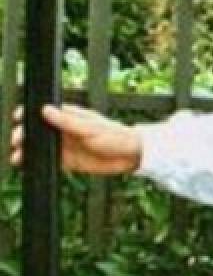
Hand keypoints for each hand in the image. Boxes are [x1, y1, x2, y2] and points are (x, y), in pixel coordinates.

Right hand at [11, 104, 141, 174]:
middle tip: (18, 141)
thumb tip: (46, 110)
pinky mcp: (69, 161)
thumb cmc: (116, 136)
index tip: (19, 119)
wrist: (132, 156)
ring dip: (28, 151)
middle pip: (38, 130)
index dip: (29, 115)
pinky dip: (39, 162)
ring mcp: (66, 145)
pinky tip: (30, 165)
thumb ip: (68, 121)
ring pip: (41, 147)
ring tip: (18, 157)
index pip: (44, 112)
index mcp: (70, 116)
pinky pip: (50, 161)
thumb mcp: (91, 128)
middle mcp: (65, 130)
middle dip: (24, 135)